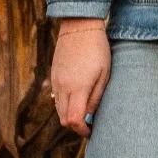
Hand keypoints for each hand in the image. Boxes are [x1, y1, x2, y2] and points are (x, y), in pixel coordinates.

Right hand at [51, 20, 110, 135]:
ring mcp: (56, 81)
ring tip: (85, 109)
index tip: (90, 130)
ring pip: (58, 109)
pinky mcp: (53, 75)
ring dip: (69, 114)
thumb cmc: (98, 50)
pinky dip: (64, 104)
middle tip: (89, 122)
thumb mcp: (104, 74)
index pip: (73, 120)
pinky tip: (77, 96)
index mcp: (77, 88)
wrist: (79, 26)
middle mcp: (62, 87)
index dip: (81, 130)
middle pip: (63, 118)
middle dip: (75, 125)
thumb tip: (89, 116)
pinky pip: (56, 97)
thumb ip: (96, 97)